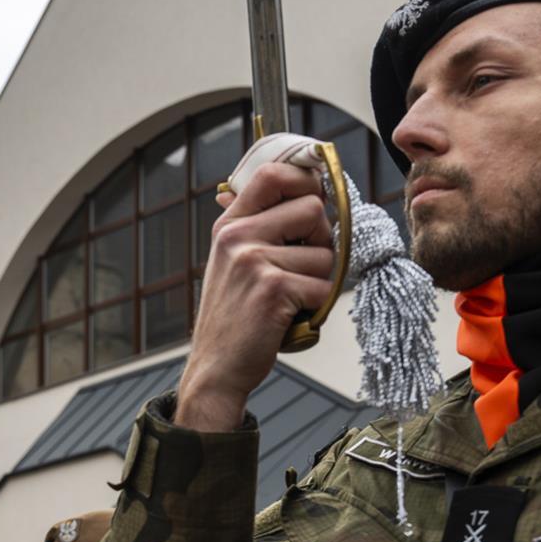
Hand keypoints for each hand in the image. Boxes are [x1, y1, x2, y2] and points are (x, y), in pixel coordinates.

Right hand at [176, 161, 333, 430]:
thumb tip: (296, 184)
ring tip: (290, 298)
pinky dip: (316, 307)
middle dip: (321, 239)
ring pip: (325, 254)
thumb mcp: (231, 261)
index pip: (273, 173)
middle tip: (302, 267)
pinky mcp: (273, 290)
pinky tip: (290, 316)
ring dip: (319, 281)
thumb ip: (257, 224)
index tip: (314, 198)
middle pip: (313, 208)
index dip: (305, 180)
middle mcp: (238, 236)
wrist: (216, 368)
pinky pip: (323, 287)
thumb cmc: (234, 316)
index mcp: (229, 224)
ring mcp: (254, 261)